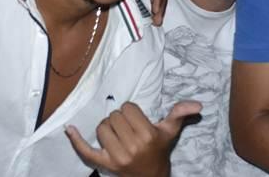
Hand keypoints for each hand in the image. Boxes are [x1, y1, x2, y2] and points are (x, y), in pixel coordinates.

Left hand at [66, 100, 201, 176]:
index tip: (136, 119)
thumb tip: (198, 104)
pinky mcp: (104, 165)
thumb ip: (180, 114)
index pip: (128, 108)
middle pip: (114, 116)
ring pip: (102, 127)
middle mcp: (132, 146)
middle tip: (127, 127)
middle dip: (119, 119)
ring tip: (117, 134)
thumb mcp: (170, 132)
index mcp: (148, 135)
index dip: (131, 111)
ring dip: (107, 128)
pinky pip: (85, 150)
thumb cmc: (159, 151)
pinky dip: (76, 140)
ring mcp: (117, 157)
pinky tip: (70, 129)